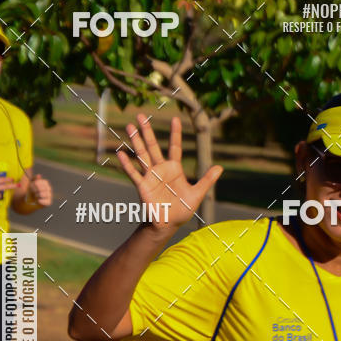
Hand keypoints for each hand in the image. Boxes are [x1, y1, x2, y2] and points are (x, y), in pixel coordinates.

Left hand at [28, 173, 51, 207]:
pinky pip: (47, 201)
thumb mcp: (30, 184)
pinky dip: (42, 201)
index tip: (33, 184)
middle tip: (33, 191)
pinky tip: (38, 200)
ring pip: (46, 194)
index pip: (45, 182)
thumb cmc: (30, 191)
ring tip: (35, 196)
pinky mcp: (48, 202)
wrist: (29, 200)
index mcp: (45, 184)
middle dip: (38, 189)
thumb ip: (34, 178)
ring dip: (39, 195)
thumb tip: (39, 175)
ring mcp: (49, 196)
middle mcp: (48, 189)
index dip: (39, 183)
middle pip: (46, 188)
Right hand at [116, 114, 222, 229]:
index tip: (175, 119)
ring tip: (129, 126)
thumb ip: (206, 180)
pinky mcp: (142, 186)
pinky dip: (127, 164)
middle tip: (140, 115)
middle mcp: (160, 169)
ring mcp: (150, 176)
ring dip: (136, 141)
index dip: (175, 133)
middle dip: (147, 131)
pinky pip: (134, 173)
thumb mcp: (197, 194)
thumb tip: (220, 168)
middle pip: (153, 146)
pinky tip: (121, 153)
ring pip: (142, 155)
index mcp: (174, 169)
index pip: (174, 147)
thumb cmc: (182, 210)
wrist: (168, 225)